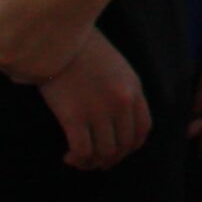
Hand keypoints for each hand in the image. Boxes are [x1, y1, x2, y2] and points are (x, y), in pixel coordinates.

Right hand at [38, 31, 152, 170]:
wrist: (59, 38)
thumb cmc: (84, 51)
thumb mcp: (117, 68)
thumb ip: (123, 92)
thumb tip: (119, 123)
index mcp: (134, 89)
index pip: (142, 130)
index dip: (130, 148)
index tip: (117, 151)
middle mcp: (121, 103)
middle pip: (123, 146)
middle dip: (110, 159)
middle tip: (95, 160)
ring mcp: (99, 110)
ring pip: (104, 153)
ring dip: (91, 163)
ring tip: (79, 159)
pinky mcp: (74, 116)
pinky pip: (83, 151)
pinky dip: (77, 159)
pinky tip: (68, 156)